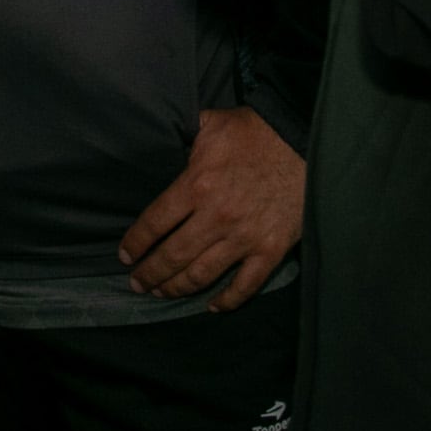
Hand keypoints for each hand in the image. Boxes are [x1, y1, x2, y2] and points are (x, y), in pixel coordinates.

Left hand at [116, 106, 303, 308]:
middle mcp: (216, 217)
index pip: (155, 223)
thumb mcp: (210, 124)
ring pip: (202, 274)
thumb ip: (182, 136)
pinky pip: (245, 285)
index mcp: (197, 185)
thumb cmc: (256, 131)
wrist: (305, 142)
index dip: (136, 243)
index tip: (125, 255)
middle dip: (150, 273)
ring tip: (161, 292)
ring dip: (177, 287)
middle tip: (137, 283)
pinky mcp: (271, 250)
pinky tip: (211, 307)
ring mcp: (244, 237)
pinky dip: (227, 300)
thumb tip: (160, 138)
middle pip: (173, 255)